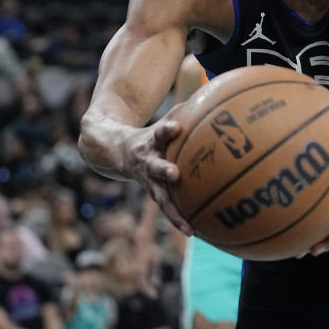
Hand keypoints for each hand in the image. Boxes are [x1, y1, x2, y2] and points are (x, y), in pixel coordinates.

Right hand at [118, 117, 193, 236]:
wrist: (114, 150)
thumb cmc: (151, 134)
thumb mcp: (163, 120)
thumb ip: (185, 112)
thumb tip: (215, 97)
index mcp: (150, 141)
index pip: (159, 132)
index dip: (166, 130)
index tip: (175, 127)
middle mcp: (147, 161)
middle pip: (154, 166)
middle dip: (163, 170)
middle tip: (175, 174)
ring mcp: (147, 180)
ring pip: (159, 196)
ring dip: (173, 210)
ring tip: (187, 226)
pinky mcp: (152, 192)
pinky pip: (167, 207)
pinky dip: (179, 219)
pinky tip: (195, 231)